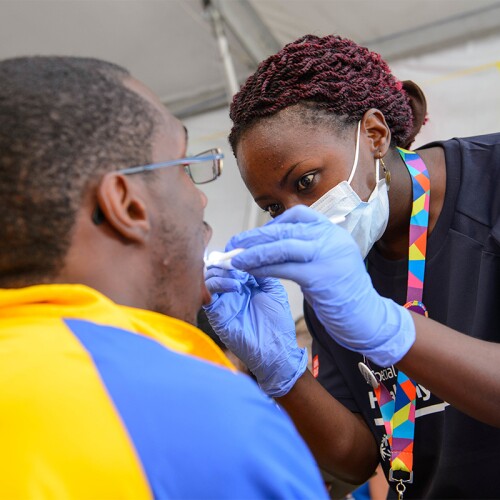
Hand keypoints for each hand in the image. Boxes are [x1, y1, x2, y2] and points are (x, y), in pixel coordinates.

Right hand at [203, 267, 307, 396]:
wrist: (276, 351)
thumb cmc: (277, 324)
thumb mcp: (273, 290)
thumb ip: (262, 272)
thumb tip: (248, 256)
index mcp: (243, 284)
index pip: (231, 262)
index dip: (237, 254)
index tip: (246, 251)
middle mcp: (230, 291)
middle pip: (217, 265)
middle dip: (228, 260)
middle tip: (241, 263)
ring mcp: (222, 301)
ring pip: (208, 275)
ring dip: (224, 271)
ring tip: (241, 278)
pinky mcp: (216, 313)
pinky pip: (208, 292)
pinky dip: (219, 283)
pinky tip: (236, 287)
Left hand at [228, 205, 415, 366]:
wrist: (368, 318)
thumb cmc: (343, 291)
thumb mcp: (329, 259)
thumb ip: (308, 247)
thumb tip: (273, 242)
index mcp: (333, 231)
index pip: (298, 215)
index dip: (272, 224)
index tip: (255, 235)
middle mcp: (332, 238)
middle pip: (286, 230)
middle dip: (255, 237)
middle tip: (234, 244)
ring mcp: (328, 255)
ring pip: (283, 246)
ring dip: (255, 251)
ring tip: (236, 259)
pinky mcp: (321, 277)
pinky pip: (284, 268)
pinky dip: (263, 268)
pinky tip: (249, 271)